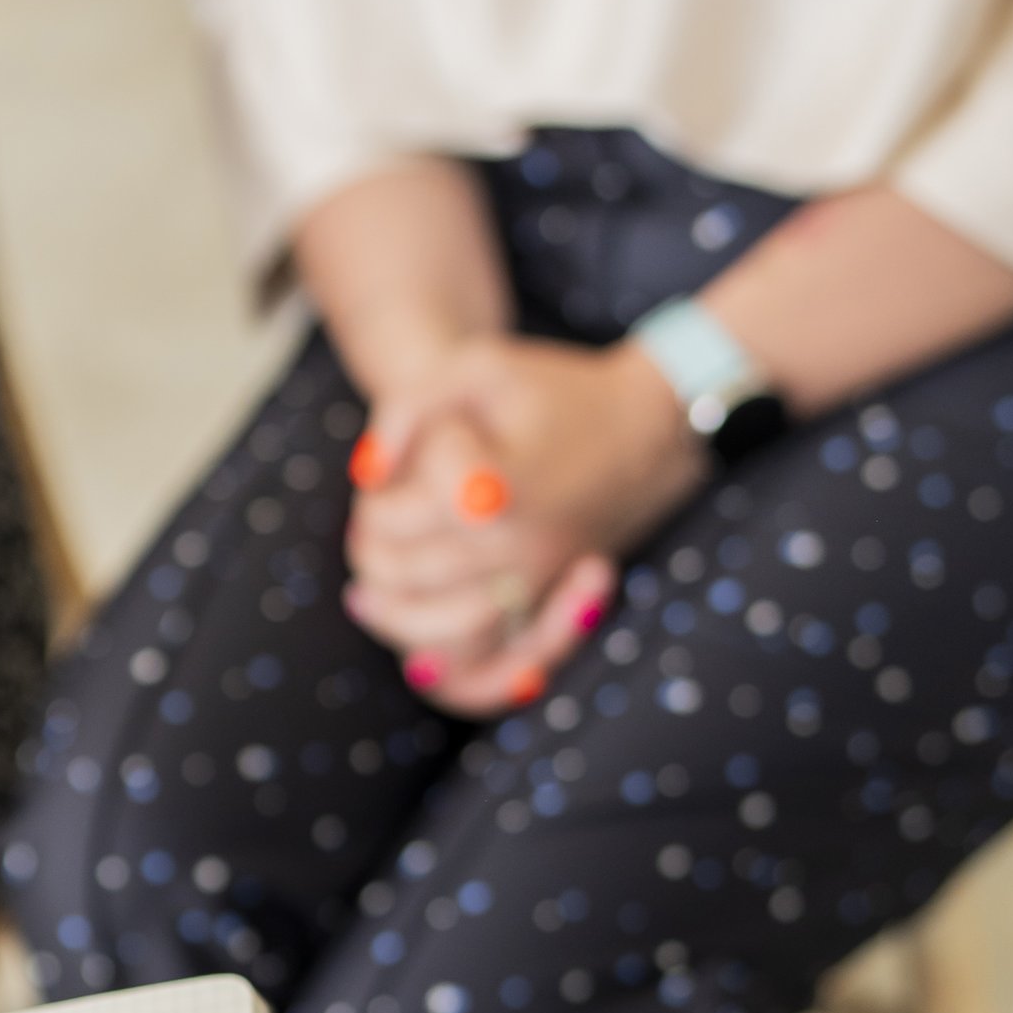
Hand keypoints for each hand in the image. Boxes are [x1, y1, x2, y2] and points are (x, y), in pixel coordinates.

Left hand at [347, 339, 702, 712]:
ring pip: (437, 623)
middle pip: (407, 571)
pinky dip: (443, 647)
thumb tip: (366, 476)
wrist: (646, 425)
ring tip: (367, 589)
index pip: (393, 517)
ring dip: (394, 606)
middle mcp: (517, 545)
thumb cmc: (555, 388)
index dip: (373, 500)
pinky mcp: (549, 597)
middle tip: (368, 527)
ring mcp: (536, 578)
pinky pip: (486, 648)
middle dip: (375, 549)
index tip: (383, 477)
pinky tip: (414, 638)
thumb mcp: (477, 365)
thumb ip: (408, 408)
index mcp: (493, 489)